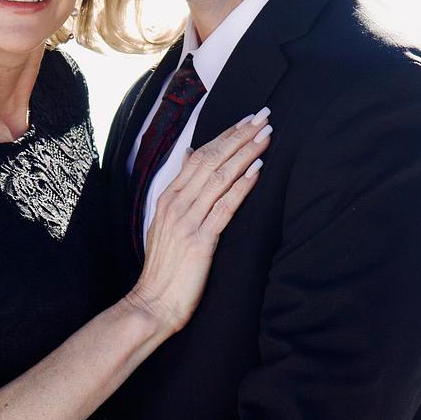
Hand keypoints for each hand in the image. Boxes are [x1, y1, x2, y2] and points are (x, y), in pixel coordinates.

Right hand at [130, 107, 271, 331]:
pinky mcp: (201, 241)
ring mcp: (188, 221)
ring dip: (246, 154)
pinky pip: (225, 207)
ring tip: (267, 137)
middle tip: (264, 117)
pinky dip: (242, 186)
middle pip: (212, 160)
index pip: (200, 156)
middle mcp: (176, 203)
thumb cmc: (164, 266)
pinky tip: (258, 170)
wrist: (153, 302)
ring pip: (220, 178)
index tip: (247, 120)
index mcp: (167, 197)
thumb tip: (190, 154)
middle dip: (240, 136)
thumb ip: (180, 188)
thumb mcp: (165, 220)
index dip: (225, 135)